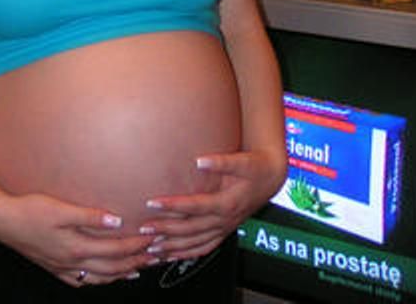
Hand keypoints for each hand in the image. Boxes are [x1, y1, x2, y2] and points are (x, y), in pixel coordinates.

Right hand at [0, 191, 155, 285]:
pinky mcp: (54, 267)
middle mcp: (72, 261)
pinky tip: (102, 277)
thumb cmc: (30, 211)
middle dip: (135, 262)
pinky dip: (98, 280)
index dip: (136, 245)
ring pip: (98, 277)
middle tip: (154, 256)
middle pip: (111, 267)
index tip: (153, 238)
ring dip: (120, 273)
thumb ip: (90, 216)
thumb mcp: (61, 209)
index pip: (115, 250)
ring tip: (137, 269)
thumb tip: (117, 220)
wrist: (2, 222)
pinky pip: (82, 280)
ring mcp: (63, 267)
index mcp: (76, 246)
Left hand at [140, 150, 284, 260]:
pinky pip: (203, 249)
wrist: (271, 178)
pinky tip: (169, 256)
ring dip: (172, 246)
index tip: (152, 203)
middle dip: (166, 229)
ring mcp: (224, 228)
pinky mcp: (224, 232)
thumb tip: (200, 160)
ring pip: (195, 243)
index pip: (196, 207)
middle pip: (191, 229)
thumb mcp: (243, 161)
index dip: (174, 206)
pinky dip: (185, 254)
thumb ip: (222, 162)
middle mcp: (225, 219)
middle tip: (144, 228)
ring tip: (150, 247)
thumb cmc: (255, 167)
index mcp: (228, 202)